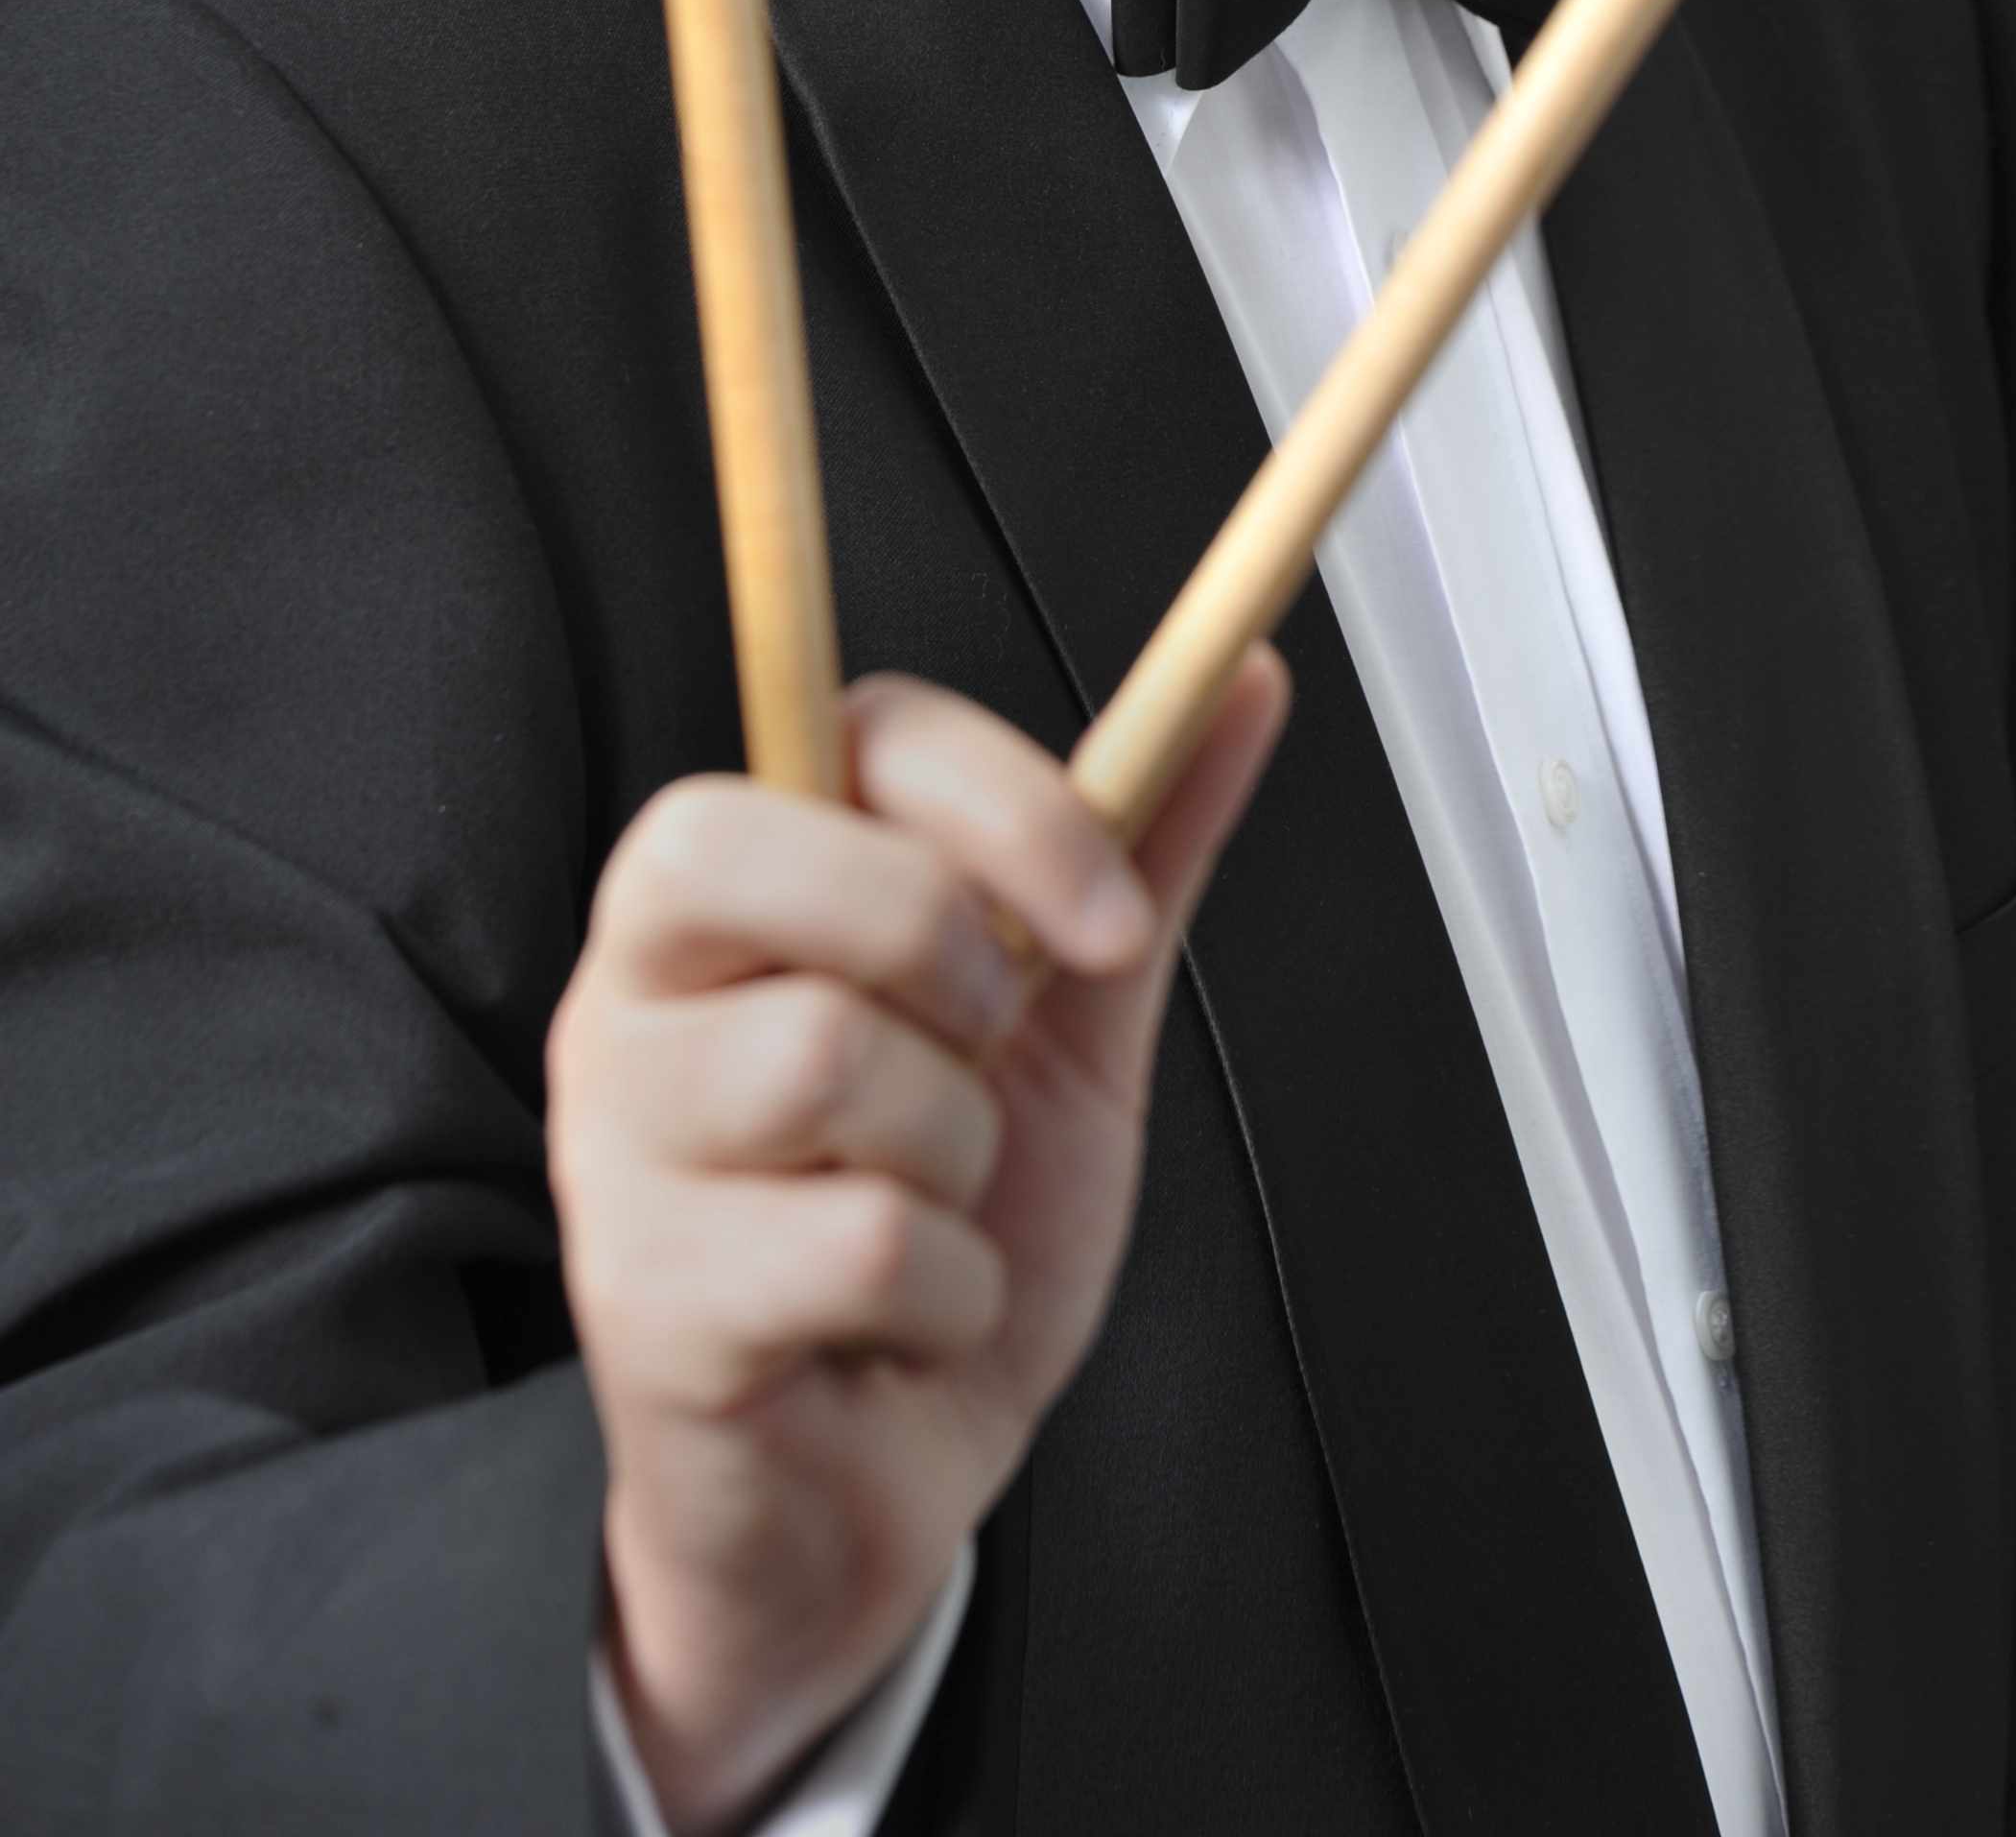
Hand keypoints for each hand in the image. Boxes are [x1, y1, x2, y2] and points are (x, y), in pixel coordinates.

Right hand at [547, 654, 1288, 1836]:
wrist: (876, 1496)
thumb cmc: (940, 1229)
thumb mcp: (1069, 1024)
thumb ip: (1138, 849)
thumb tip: (1246, 673)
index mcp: (738, 887)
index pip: (849, 730)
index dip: (1008, 800)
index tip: (1114, 920)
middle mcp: (636, 988)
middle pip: (761, 852)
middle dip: (943, 956)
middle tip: (983, 1058)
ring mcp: (615, 1143)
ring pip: (825, 1055)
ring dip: (955, 1155)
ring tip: (930, 1208)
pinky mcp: (639, 1300)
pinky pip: (854, 1245)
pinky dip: (948, 1295)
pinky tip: (902, 1324)